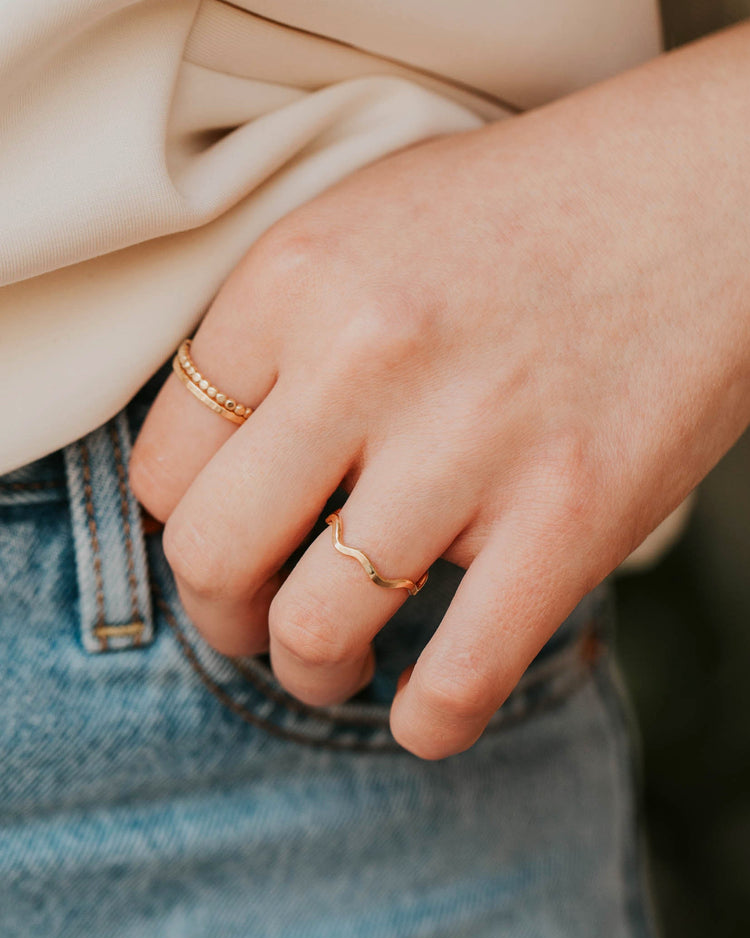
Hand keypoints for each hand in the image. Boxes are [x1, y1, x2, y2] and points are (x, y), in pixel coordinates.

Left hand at [129, 25, 749, 757]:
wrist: (703, 197)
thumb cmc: (524, 218)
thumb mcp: (362, 226)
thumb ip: (273, 337)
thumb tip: (212, 470)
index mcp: (294, 279)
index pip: (163, 463)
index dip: (179, 523)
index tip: (217, 536)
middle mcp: (365, 358)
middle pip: (214, 557)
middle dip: (220, 618)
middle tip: (250, 620)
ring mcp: (469, 444)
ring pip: (315, 631)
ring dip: (310, 675)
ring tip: (332, 664)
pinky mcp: (568, 518)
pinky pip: (457, 677)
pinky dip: (426, 723)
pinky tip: (422, 713)